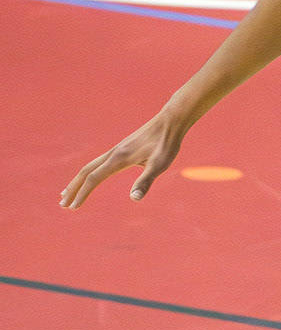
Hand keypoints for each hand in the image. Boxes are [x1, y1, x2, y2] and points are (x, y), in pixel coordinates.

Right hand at [61, 109, 188, 209]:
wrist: (169, 122)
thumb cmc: (166, 145)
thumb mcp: (159, 165)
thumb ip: (146, 181)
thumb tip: (134, 198)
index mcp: (118, 159)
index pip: (94, 179)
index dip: (82, 194)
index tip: (72, 207)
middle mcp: (113, 153)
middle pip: (85, 172)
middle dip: (73, 189)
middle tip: (62, 204)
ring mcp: (116, 150)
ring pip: (90, 166)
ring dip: (77, 181)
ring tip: (67, 192)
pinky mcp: (121, 149)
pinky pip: (98, 162)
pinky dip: (89, 172)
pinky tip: (91, 177)